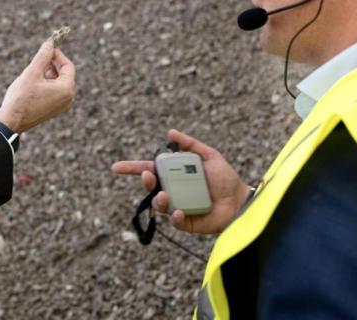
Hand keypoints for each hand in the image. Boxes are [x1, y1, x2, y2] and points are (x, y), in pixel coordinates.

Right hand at [0, 41, 75, 132]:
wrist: (11, 121)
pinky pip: (56, 92)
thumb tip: (49, 43)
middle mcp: (68, 99)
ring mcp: (61, 106)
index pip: (68, 66)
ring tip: (37, 69)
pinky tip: (36, 81)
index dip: (58, 55)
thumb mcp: (32, 72)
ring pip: (60, 83)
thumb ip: (43, 56)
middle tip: (42, 56)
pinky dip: (49, 83)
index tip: (48, 48)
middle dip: (54, 64)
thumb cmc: (21, 98)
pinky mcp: (54, 110)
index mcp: (66, 89)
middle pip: (66, 74)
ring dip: (51, 73)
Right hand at [111, 129, 249, 234]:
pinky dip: (175, 215)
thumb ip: (190, 144)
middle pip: (151, 187)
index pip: (150, 169)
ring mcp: (177, 206)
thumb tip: (170, 132)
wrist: (240, 201)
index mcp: (174, 174)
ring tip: (164, 195)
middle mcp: (173, 190)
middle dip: (145, 181)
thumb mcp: (209, 156)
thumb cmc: (225, 179)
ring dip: (158, 199)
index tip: (116, 167)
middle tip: (147, 176)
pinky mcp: (186, 222)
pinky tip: (180, 211)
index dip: (132, 168)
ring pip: (159, 204)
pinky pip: (174, 220)